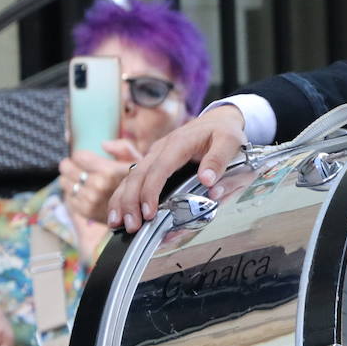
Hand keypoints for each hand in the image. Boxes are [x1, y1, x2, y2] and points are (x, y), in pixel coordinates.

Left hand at [60, 141, 140, 223]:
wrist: (138, 213)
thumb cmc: (136, 183)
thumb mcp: (137, 161)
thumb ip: (123, 148)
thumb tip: (103, 144)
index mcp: (109, 171)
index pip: (79, 156)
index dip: (80, 155)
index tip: (84, 158)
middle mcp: (98, 186)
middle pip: (67, 168)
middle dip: (69, 165)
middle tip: (75, 166)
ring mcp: (90, 200)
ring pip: (64, 182)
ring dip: (69, 179)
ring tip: (79, 179)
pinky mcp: (85, 211)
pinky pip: (67, 196)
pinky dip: (72, 192)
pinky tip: (82, 191)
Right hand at [108, 104, 247, 232]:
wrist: (219, 119)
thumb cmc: (223, 131)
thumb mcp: (229, 141)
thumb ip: (219, 160)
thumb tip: (207, 180)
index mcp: (179, 143)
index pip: (159, 169)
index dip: (151, 191)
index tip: (149, 213)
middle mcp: (161, 149)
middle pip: (138, 174)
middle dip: (131, 201)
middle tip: (131, 225)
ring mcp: (155, 155)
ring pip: (131, 177)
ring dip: (122, 200)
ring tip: (116, 223)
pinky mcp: (154, 163)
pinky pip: (134, 179)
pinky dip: (124, 195)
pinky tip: (119, 212)